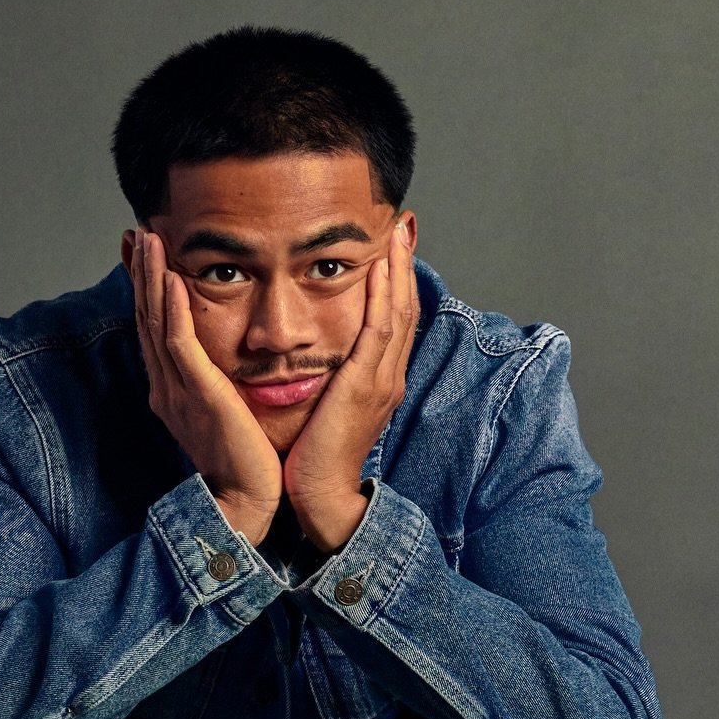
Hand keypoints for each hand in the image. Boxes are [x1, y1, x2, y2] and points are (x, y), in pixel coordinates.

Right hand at [129, 229, 281, 544]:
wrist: (243, 504)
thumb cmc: (244, 464)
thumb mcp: (225, 415)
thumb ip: (218, 386)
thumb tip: (225, 363)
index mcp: (173, 390)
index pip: (156, 328)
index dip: (149, 289)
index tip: (146, 253)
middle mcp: (167, 386)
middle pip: (148, 318)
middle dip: (143, 274)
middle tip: (140, 232)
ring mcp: (178, 391)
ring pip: (158, 323)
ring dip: (152, 278)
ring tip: (150, 239)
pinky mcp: (198, 395)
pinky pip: (180, 345)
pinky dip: (173, 309)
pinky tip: (172, 280)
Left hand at [283, 220, 418, 549]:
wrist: (318, 495)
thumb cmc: (314, 456)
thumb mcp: (327, 406)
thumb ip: (329, 378)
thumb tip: (319, 356)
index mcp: (380, 380)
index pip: (393, 319)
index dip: (396, 281)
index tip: (391, 246)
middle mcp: (389, 375)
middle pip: (405, 307)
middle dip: (404, 264)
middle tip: (402, 224)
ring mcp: (382, 380)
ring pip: (398, 311)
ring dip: (398, 267)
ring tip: (396, 230)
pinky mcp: (365, 386)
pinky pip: (379, 330)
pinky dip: (382, 295)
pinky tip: (379, 265)